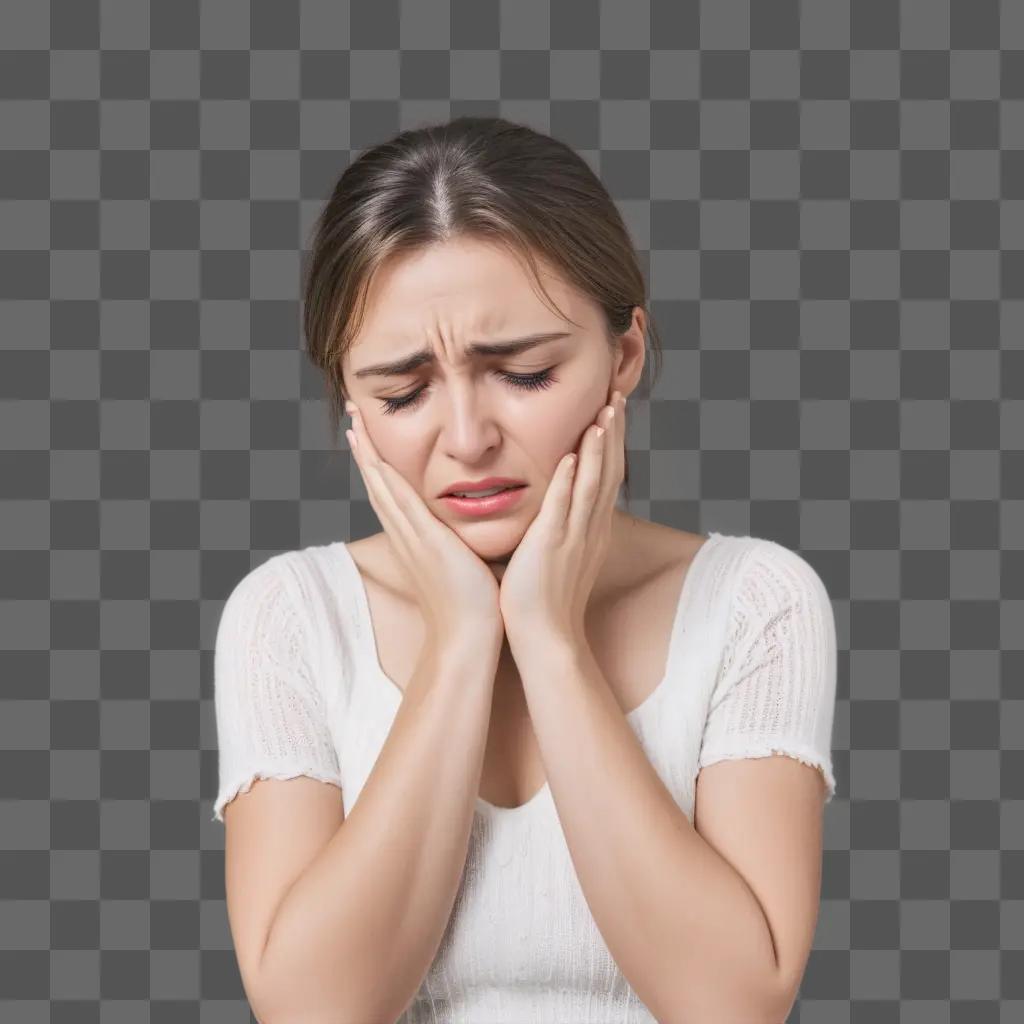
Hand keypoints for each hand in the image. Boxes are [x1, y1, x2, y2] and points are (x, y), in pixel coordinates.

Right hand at [345, 401, 503, 652]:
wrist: (467, 637)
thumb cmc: (473, 607)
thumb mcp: (465, 564)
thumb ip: (464, 544)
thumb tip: (476, 531)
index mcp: (416, 540)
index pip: (392, 494)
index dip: (378, 465)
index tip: (369, 436)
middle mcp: (406, 536)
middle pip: (378, 484)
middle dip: (365, 450)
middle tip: (352, 418)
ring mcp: (411, 538)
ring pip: (382, 487)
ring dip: (367, 454)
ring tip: (354, 424)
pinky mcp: (423, 540)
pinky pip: (399, 501)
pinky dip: (384, 477)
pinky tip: (375, 454)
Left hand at [497, 390, 625, 645]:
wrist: (546, 638)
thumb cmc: (545, 600)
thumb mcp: (559, 555)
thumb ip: (559, 527)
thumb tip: (553, 508)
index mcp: (591, 530)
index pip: (606, 477)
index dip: (611, 443)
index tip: (612, 411)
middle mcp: (590, 529)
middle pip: (608, 471)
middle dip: (614, 432)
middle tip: (617, 396)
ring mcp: (574, 536)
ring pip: (593, 483)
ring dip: (600, 447)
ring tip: (605, 412)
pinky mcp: (552, 546)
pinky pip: (565, 507)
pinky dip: (571, 480)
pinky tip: (573, 454)